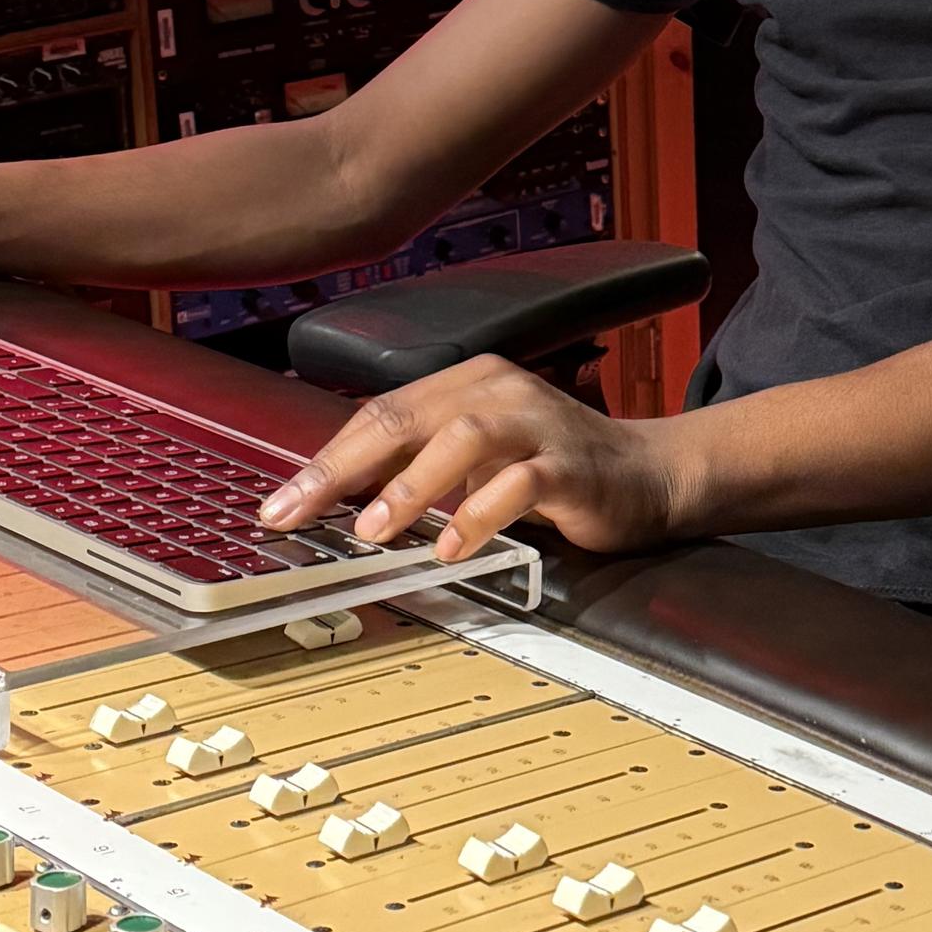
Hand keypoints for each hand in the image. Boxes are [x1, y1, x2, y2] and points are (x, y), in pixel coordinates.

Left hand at [258, 354, 680, 560]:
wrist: (648, 474)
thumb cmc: (552, 468)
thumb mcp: (477, 460)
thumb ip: (421, 467)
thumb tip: (342, 503)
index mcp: (465, 383)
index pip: (380, 415)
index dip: (326, 460)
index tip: (283, 504)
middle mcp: (497, 390)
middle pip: (405, 419)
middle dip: (343, 468)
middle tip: (300, 511)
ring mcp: (536, 423)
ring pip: (463, 439)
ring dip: (412, 487)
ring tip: (374, 529)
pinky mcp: (570, 464)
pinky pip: (519, 485)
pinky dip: (480, 515)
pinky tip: (453, 548)